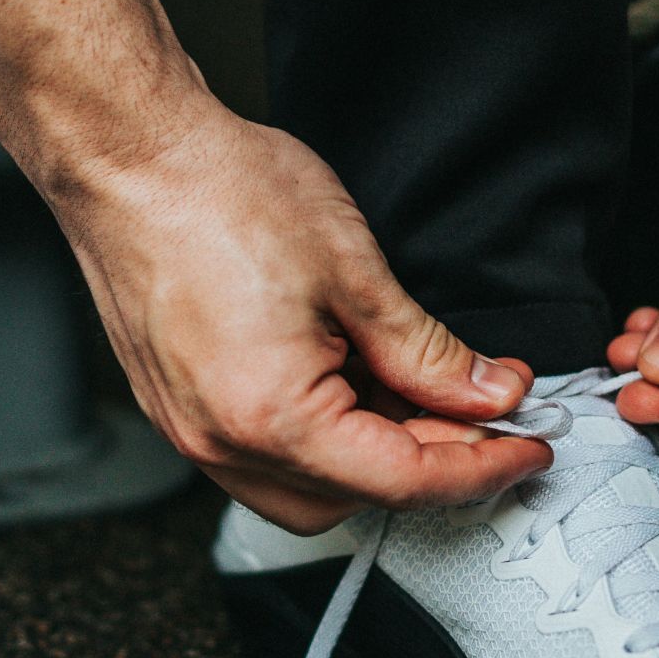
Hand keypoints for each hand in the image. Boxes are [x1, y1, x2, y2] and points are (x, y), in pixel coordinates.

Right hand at [47, 108, 552, 533]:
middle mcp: (221, 443)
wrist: (129, 156)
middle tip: (483, 410)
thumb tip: (487, 394)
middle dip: (428, 465)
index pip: (403, 481)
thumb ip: (429, 353)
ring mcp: (190, 431)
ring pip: (305, 489)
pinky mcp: (177, 409)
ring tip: (417, 390)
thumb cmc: (220, 193)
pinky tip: (354, 383)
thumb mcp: (356, 272)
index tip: (529, 447)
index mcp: (271, 417)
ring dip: (371, 457)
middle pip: (353, 500)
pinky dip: (321, 439)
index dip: (483, 467)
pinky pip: (262, 458)